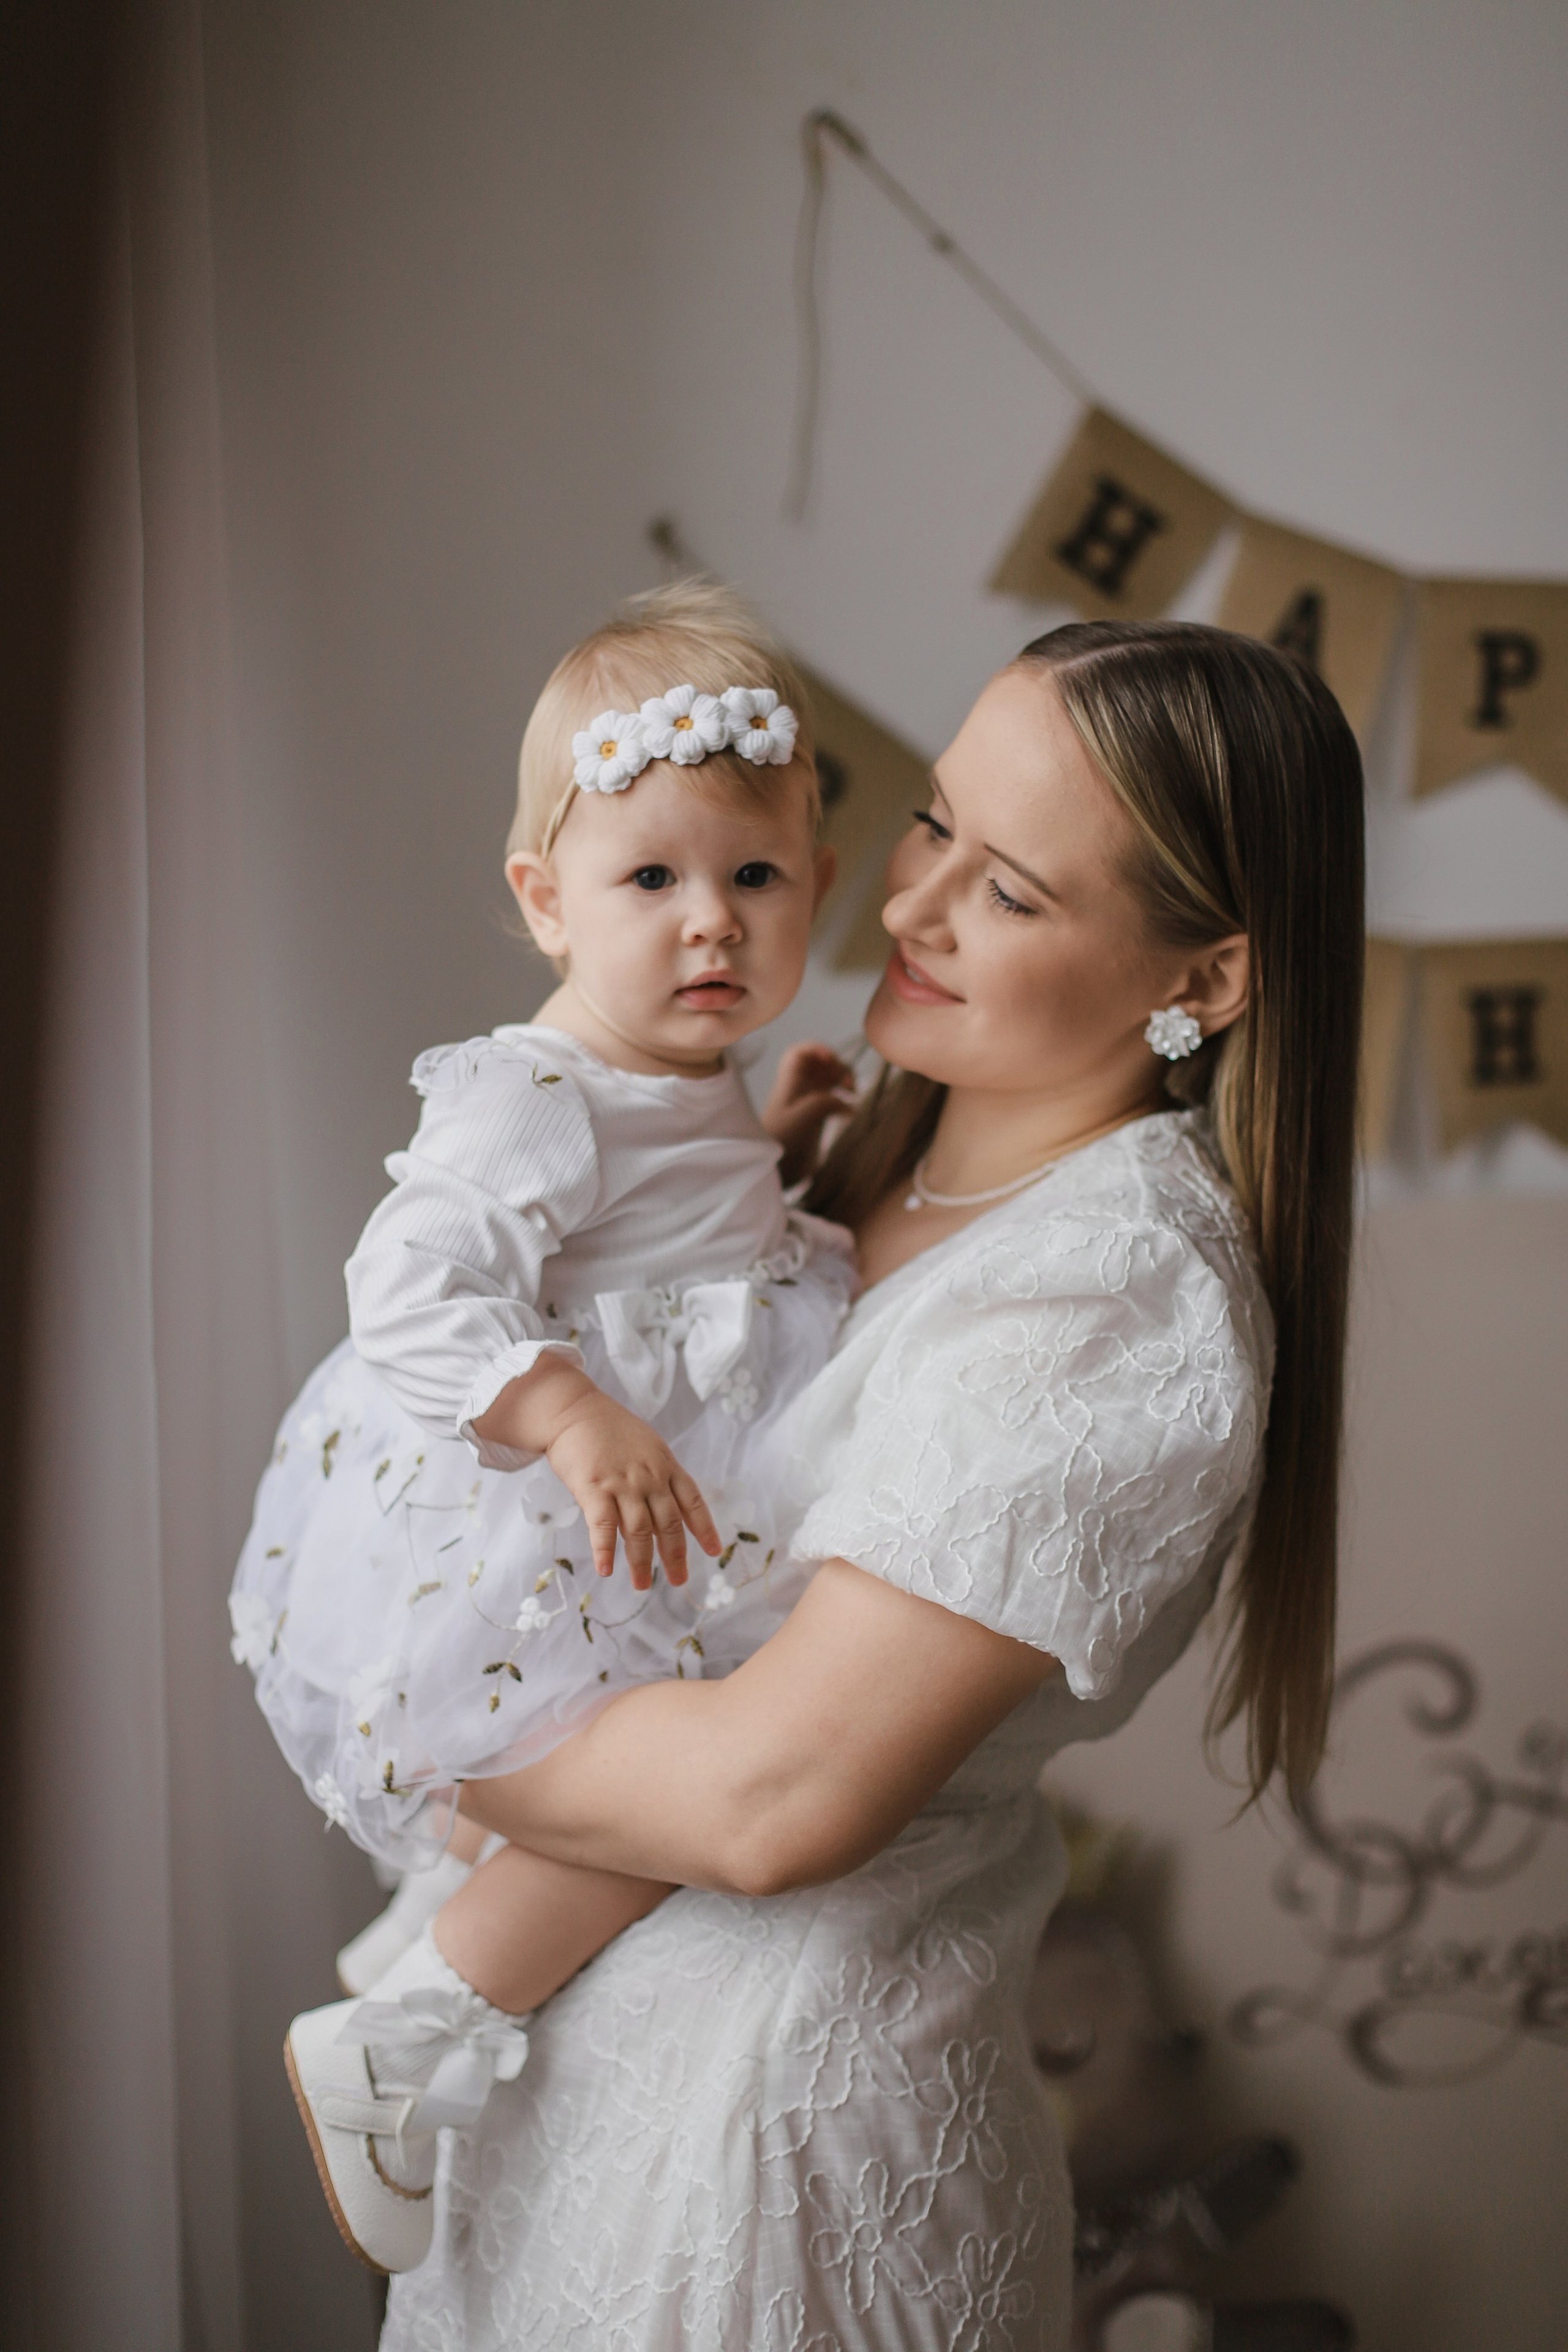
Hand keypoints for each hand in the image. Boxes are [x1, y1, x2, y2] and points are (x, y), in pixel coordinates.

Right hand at [471, 1357, 720, 1589]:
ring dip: (641, 1562)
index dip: (705, 1528)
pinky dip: (605, 1550)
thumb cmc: (609, 1430)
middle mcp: (649, 1476)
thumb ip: (656, 1479)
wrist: (573, 1410)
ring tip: (642, 1585)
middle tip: (679, 1580)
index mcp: (665, 1465)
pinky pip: (602, 1525)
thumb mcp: (646, 1448)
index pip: (692, 1501)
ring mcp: (622, 1482)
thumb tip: (658, 1519)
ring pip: (639, 1530)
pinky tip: (606, 1570)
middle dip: (675, 1555)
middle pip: (669, 1523)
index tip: (714, 1551)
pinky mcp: (594, 1487)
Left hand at [762, 1041, 857, 1187]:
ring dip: (844, 1081)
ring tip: (853, 1092)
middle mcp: (799, 1089)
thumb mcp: (802, 1118)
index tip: (830, 1058)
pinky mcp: (817, 1118)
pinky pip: (835, 1099)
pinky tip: (850, 1112)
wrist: (777, 1172)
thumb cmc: (781, 1143)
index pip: (800, 1053)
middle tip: (848, 1083)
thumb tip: (847, 1104)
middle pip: (821, 1064)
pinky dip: (845, 1101)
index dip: (816, 1049)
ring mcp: (809, 1102)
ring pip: (830, 1080)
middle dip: (837, 1066)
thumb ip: (824, 1102)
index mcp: (790, 1082)